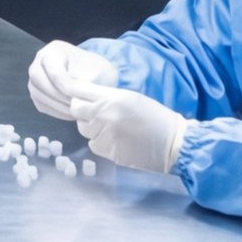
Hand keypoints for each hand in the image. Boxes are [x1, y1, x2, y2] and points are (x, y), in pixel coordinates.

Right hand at [27, 40, 118, 120]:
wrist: (94, 74)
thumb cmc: (95, 69)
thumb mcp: (96, 70)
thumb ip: (84, 80)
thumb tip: (72, 93)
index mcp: (54, 50)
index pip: (52, 68)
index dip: (63, 84)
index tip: (77, 94)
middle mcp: (39, 61)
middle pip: (37, 79)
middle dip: (58, 95)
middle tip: (76, 104)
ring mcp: (35, 77)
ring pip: (37, 93)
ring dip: (57, 105)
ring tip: (76, 111)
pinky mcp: (37, 93)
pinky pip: (41, 104)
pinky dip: (56, 111)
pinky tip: (71, 113)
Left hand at [71, 84, 189, 175]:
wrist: (174, 143)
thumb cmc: (155, 117)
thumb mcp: (131, 98)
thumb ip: (106, 97)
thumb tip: (84, 100)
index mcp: (112, 98)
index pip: (77, 90)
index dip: (71, 90)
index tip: (67, 89)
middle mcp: (104, 115)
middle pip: (75, 110)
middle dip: (81, 110)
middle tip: (95, 112)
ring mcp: (104, 135)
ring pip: (83, 128)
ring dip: (91, 127)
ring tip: (110, 126)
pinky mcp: (107, 152)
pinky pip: (93, 144)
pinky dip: (99, 142)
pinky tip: (115, 140)